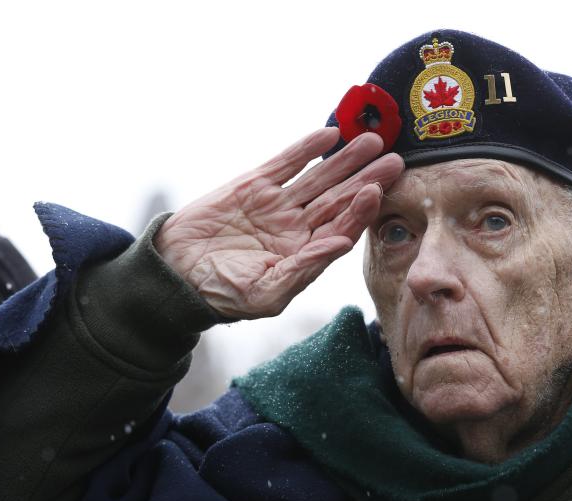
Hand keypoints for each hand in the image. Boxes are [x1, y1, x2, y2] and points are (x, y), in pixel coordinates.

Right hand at [155, 128, 403, 318]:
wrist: (176, 274)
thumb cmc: (221, 294)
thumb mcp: (266, 292)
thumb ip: (305, 268)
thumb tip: (341, 245)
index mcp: (306, 254)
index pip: (342, 228)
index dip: (361, 210)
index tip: (377, 191)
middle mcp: (298, 227)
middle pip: (340, 199)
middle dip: (367, 178)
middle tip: (396, 160)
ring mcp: (278, 205)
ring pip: (320, 177)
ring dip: (346, 160)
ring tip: (372, 141)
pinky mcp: (254, 185)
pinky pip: (286, 163)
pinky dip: (307, 149)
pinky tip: (331, 135)